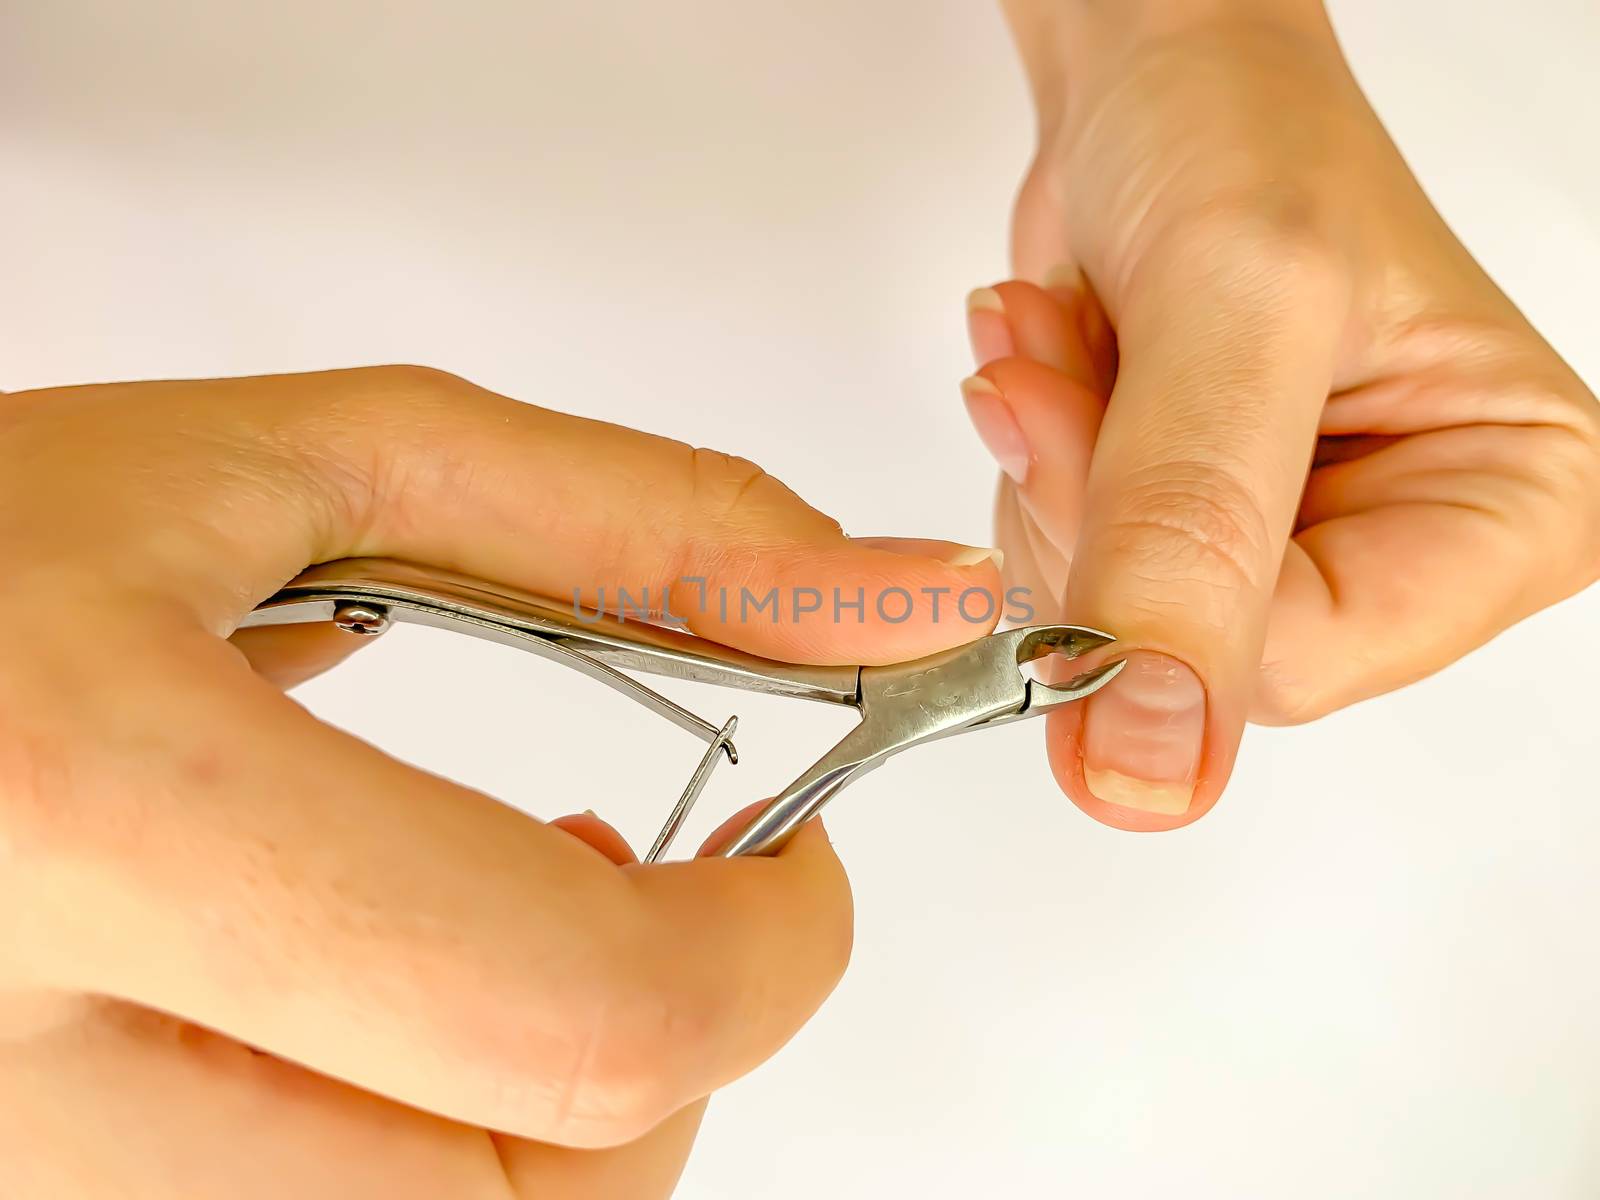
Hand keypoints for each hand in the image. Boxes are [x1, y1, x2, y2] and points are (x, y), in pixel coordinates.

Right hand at [0, 366, 1001, 1196]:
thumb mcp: (319, 465)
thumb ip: (639, 526)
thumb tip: (896, 599)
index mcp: (101, 819)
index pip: (579, 1016)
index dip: (768, 946)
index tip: (789, 852)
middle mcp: (24, 1078)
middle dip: (657, 1049)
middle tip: (621, 887)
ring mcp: (14, 1191)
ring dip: (538, 1108)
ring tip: (468, 930)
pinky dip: (418, 1148)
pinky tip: (366, 1013)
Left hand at [967, 0, 1599, 827]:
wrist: (1158, 71)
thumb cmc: (1246, 132)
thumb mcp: (1241, 309)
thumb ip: (1195, 538)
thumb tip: (1147, 770)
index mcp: (1509, 507)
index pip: (1302, 663)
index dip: (1154, 591)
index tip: (1079, 449)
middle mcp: (1407, 545)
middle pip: (1190, 652)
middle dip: (1095, 504)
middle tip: (1076, 372)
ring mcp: (1287, 544)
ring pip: (1108, 619)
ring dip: (1054, 470)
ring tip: (1083, 341)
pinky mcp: (1188, 528)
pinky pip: (1062, 570)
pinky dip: (1031, 463)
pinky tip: (1062, 365)